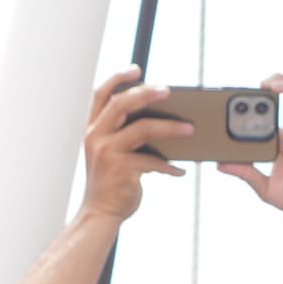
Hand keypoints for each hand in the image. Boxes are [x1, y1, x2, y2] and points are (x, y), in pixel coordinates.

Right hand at [76, 67, 185, 224]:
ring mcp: (107, 152)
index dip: (117, 78)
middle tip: (169, 91)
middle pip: (121, 104)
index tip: (136, 69)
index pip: (100, 94)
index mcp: (92, 129)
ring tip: (190, 129)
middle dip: (147, 93)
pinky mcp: (122, 169)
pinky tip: (179, 170)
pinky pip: (152, 160)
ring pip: (142, 129)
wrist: (100, 214)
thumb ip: (123, 135)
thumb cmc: (109, 183)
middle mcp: (96, 137)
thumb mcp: (109, 153)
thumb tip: (159, 121)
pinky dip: (169, 165)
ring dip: (170, 127)